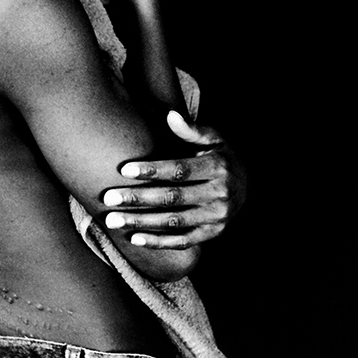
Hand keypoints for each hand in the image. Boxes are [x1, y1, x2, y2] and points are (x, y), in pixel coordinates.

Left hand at [102, 111, 246, 249]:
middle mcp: (220, 194)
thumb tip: (171, 115)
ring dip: (142, 222)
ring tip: (113, 220)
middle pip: (173, 198)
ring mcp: (217, 217)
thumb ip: (191, 130)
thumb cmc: (221, 156)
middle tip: (108, 198)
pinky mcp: (213, 233)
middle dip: (138, 198)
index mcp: (218, 167)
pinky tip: (134, 239)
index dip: (152, 170)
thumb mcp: (214, 139)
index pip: (180, 170)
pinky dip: (159, 243)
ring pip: (174, 222)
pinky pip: (183, 241)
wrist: (248, 185)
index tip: (124, 170)